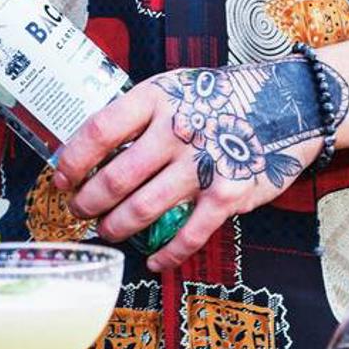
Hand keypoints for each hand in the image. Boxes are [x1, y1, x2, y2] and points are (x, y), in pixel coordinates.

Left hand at [52, 57, 335, 269]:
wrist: (287, 102)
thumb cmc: (221, 97)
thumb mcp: (175, 88)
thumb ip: (140, 114)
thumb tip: (93, 147)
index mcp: (156, 97)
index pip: (100, 129)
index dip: (74, 159)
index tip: (61, 176)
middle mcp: (177, 129)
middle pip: (117, 176)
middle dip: (89, 201)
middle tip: (78, 210)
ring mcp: (203, 163)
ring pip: (144, 208)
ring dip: (117, 226)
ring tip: (106, 231)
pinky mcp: (228, 193)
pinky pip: (188, 234)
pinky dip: (167, 253)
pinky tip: (153, 260)